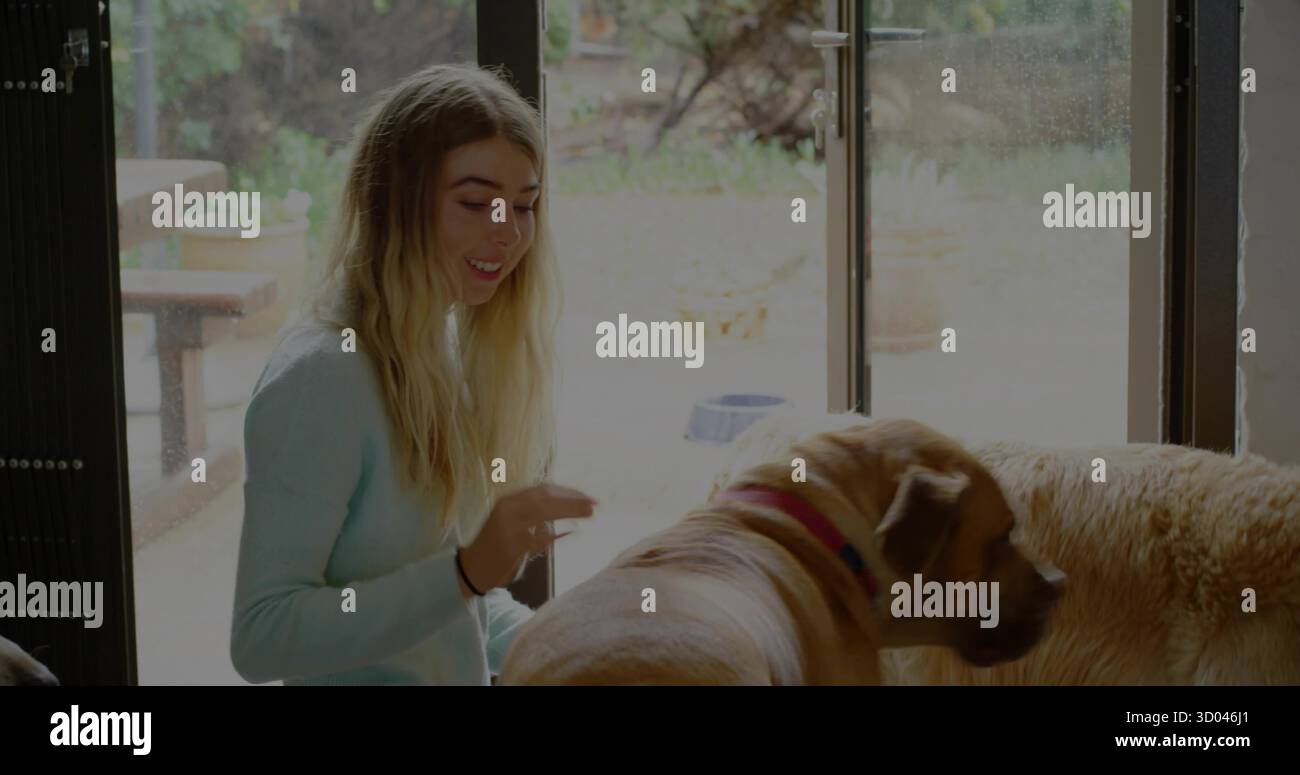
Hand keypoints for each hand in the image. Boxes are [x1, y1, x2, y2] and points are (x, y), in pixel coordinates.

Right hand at [457, 483, 595, 593]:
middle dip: (574, 499)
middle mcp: (507, 508)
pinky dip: (557, 534)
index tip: (588, 497)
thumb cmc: (497, 546)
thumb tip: (569, 507)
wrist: (471, 567)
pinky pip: (539, 538)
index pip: (544, 489)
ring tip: (590, 514)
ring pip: (544, 512)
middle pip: (546, 497)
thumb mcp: (514, 522)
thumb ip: (536, 514)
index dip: (569, 492)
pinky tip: (573, 532)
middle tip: (596, 504)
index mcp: (509, 500)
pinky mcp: (510, 546)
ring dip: (570, 511)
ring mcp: (508, 526)